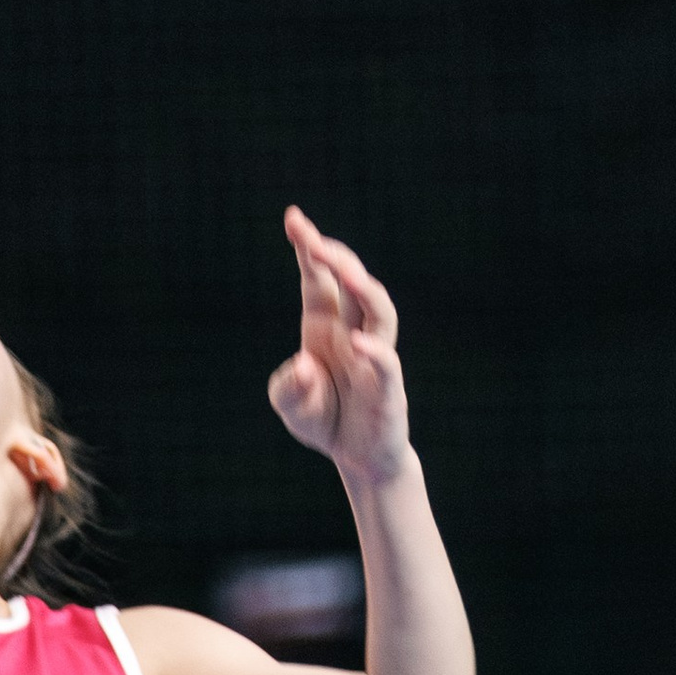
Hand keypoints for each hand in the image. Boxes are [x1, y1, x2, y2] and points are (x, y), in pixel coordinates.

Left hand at [266, 206, 412, 483]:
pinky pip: (386, 364)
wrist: (358, 457)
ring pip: (379, 311)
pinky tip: (358, 343)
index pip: (319, 279)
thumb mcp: (289, 403)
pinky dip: (374, 352)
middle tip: (313, 239)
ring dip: (362, 289)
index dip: (309, 248)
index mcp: (325, 326)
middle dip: (334, 257)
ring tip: (343, 271)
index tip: (294, 218)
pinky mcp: (388, 387)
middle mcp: (352, 332)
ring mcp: (373, 357)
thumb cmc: (324, 418)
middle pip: (350, 284)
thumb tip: (306, 366)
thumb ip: (288, 386)